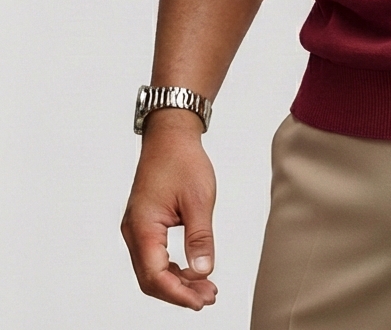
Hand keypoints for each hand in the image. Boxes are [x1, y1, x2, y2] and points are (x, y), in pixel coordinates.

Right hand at [121, 110, 217, 309]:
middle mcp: (134, 232)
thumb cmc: (183, 161)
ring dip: (177, 281)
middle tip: (208, 298)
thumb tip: (203, 271)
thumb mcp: (198, 199)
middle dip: (179, 292)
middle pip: (151, 278)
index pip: (155, 275)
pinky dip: (173, 267)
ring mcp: (138, 229)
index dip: (177, 293)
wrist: (171, 136)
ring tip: (206, 289)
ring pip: (152, 269)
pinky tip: (194, 270)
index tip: (200, 301)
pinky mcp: (146, 225)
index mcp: (143, 227)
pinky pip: (155, 255)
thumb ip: (200, 237)